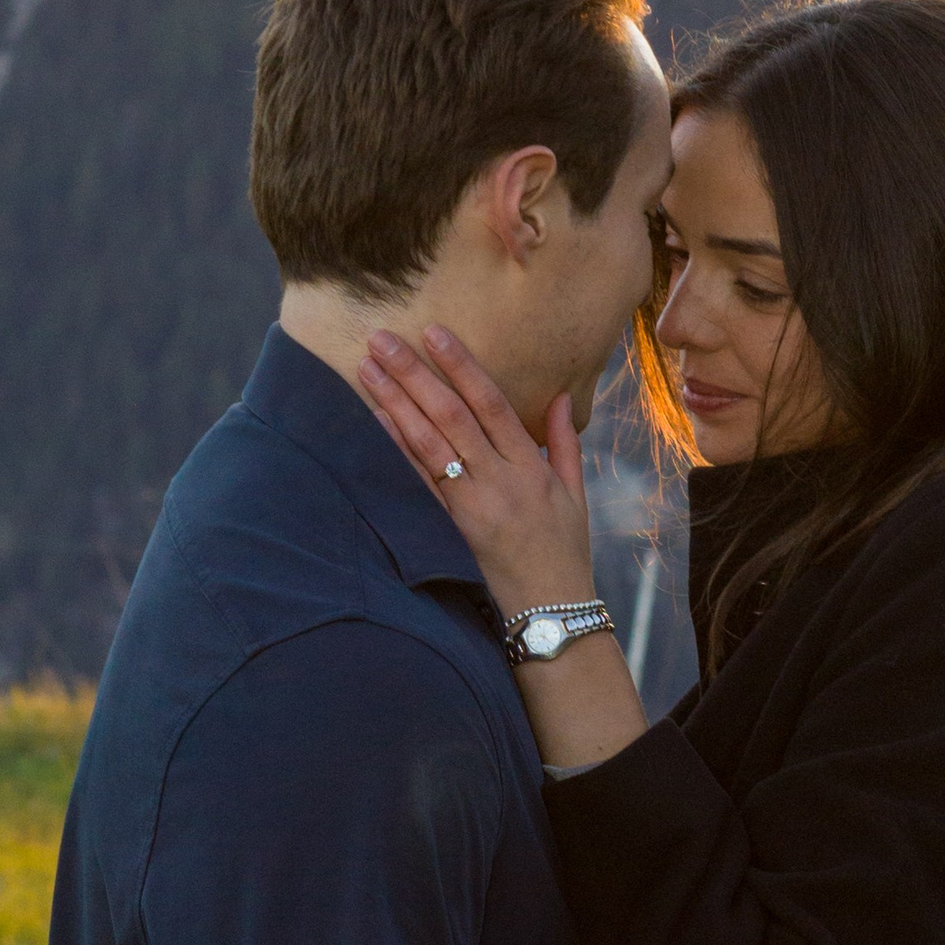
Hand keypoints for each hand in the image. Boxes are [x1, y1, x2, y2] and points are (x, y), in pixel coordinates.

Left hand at [359, 325, 595, 619]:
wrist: (550, 611)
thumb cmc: (565, 550)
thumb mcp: (575, 493)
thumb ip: (564, 442)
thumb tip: (558, 396)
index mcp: (529, 466)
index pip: (491, 403)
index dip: (462, 365)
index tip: (436, 332)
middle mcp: (498, 480)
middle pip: (451, 415)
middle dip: (415, 373)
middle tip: (383, 338)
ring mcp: (471, 505)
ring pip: (428, 443)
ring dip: (395, 402)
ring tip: (369, 368)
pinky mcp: (450, 529)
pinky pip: (419, 483)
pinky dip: (396, 449)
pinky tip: (377, 420)